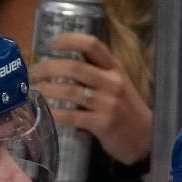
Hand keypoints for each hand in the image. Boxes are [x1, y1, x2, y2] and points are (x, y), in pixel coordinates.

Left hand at [33, 33, 152, 165]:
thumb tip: (62, 68)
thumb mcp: (118, 85)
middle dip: (49, 68)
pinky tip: (47, 112)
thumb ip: (96, 75)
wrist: (147, 139)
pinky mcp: (102, 124)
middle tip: (34, 72)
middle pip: (75, 67)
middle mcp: (112, 82)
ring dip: (48, 90)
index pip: (93, 45)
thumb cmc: (128, 111)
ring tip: (36, 91)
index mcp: (115, 69)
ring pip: (70, 91)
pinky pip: (72, 116)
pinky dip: (56, 113)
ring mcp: (107, 103)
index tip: (52, 44)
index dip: (70, 40)